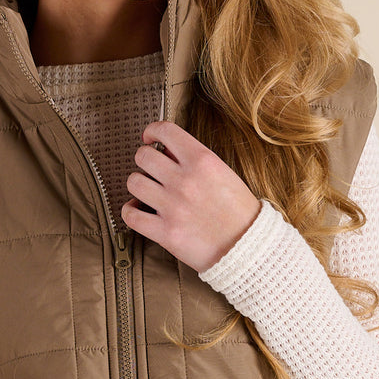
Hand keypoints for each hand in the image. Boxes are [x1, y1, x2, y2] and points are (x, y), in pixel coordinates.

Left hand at [119, 121, 261, 273]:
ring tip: (148, 191)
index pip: (166, 131)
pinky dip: (130, 211)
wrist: (248, 247)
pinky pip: (130, 215)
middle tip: (152, 169)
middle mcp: (184, 180)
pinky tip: (138, 210)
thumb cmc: (239, 211)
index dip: (152, 131)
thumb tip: (168, 150)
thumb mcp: (224, 174)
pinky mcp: (165, 232)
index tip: (150, 138)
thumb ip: (196, 160)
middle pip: (143, 156)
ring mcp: (173, 207)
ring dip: (138, 185)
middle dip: (144, 160)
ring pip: (133, 182)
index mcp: (202, 161)